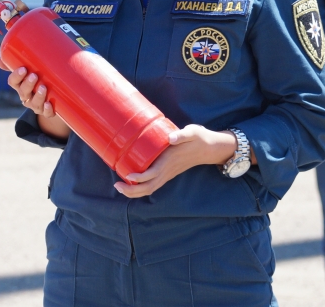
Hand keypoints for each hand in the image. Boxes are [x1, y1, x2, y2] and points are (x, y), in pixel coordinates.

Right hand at [0, 60, 70, 140]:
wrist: (51, 101)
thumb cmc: (38, 81)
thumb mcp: (29, 72)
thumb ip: (17, 63)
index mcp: (20, 86)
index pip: (13, 82)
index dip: (17, 76)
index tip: (23, 69)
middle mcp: (26, 97)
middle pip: (23, 92)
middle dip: (28, 84)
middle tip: (34, 75)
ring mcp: (36, 105)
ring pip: (34, 103)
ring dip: (38, 96)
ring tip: (43, 87)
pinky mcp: (47, 112)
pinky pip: (46, 113)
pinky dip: (47, 110)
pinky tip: (49, 104)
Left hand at [114, 125, 235, 197]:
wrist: (208, 148)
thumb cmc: (198, 138)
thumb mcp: (192, 132)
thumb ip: (182, 134)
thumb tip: (171, 138)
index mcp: (169, 162)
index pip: (153, 174)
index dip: (140, 178)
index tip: (127, 175)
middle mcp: (167, 171)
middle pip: (148, 188)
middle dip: (131, 190)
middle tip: (116, 185)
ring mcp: (167, 175)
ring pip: (149, 189)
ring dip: (134, 192)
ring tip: (119, 186)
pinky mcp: (166, 174)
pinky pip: (152, 185)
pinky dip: (140, 188)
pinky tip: (130, 183)